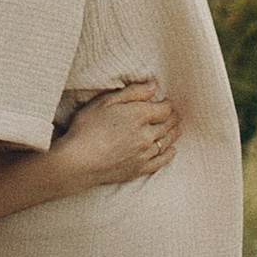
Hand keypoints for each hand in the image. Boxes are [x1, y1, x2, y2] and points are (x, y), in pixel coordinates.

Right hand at [57, 78, 178, 188]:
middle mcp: (147, 135)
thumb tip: (154, 86)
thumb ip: (132, 92)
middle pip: (168, 125)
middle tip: (175, 114)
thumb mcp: (106, 101)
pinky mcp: (139, 169)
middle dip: (173, 118)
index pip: (165, 109)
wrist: (79, 161)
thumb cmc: (88, 127)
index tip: (167, 101)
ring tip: (176, 128)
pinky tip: (171, 150)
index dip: (168, 104)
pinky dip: (169, 154)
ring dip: (173, 134)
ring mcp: (144, 154)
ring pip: (166, 142)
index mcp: (139, 115)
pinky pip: (161, 161)